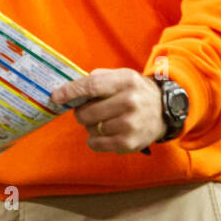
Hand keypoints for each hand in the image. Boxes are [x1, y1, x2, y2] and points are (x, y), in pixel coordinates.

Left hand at [49, 68, 166, 153]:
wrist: (165, 110)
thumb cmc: (136, 91)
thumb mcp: (122, 76)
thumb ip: (98, 78)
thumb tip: (69, 88)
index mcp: (126, 81)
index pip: (91, 86)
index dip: (70, 92)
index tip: (56, 97)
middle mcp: (130, 102)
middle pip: (87, 112)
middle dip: (80, 112)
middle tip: (86, 111)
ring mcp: (130, 124)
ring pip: (91, 129)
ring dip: (90, 126)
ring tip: (102, 121)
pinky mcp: (129, 143)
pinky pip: (96, 144)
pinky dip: (94, 140)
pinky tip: (104, 133)